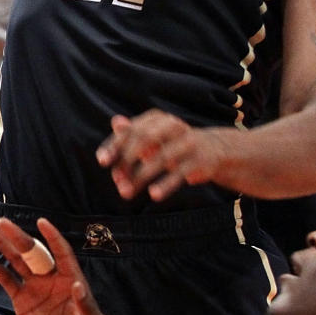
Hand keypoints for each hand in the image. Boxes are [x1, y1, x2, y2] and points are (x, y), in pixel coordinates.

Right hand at [0, 217, 107, 314]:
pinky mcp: (22, 301)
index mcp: (71, 280)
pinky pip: (7, 280)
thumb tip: (78, 285)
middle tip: (3, 222)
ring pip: (17, 261)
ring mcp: (35, 288)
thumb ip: (87, 308)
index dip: (53, 237)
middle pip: (34, 252)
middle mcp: (52, 279)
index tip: (42, 221)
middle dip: (18, 237)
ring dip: (3, 244)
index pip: (62, 253)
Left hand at [96, 111, 227, 200]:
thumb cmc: (172, 144)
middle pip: (145, 139)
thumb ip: (132, 133)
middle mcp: (172, 125)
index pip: (132, 129)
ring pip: (161, 157)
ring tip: (126, 192)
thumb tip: (115, 122)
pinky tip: (153, 195)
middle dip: (127, 160)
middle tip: (116, 181)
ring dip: (141, 176)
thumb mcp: (152, 138)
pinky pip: (180, 172)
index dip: (115, 145)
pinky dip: (166, 184)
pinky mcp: (200, 160)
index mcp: (157, 119)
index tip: (101, 161)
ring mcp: (188, 142)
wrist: (214, 150)